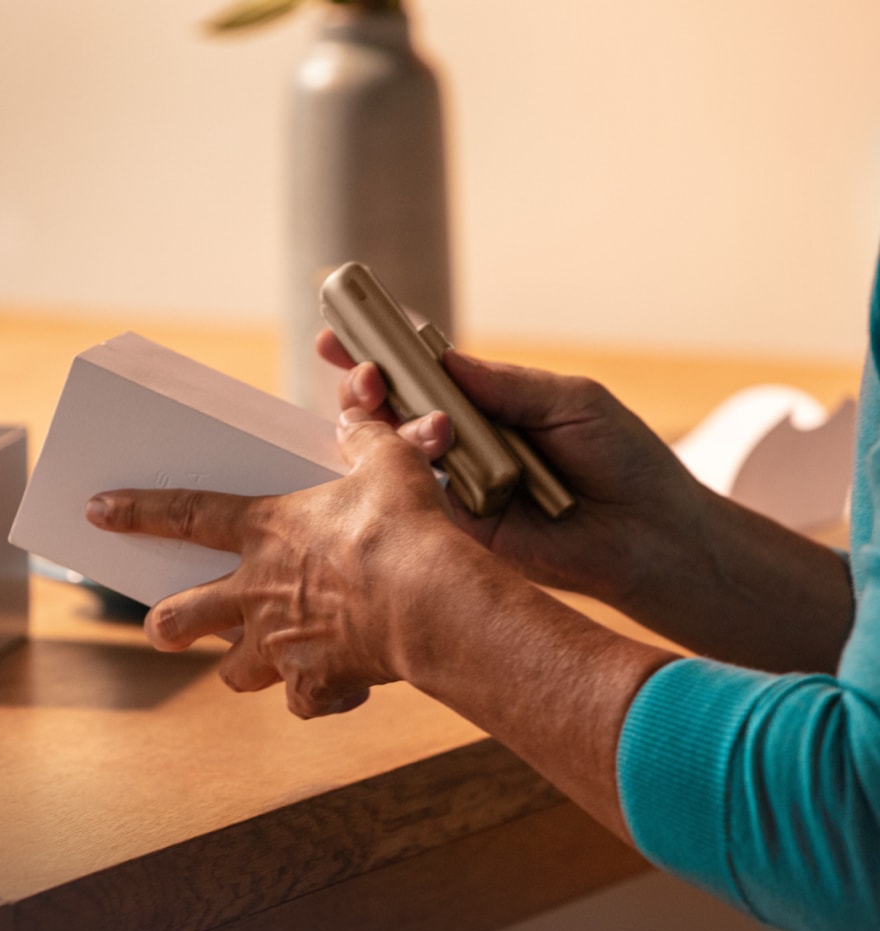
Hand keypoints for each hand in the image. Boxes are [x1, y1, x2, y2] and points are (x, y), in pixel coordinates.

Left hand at [85, 409, 472, 717]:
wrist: (429, 602)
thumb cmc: (404, 527)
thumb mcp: (387, 463)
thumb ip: (363, 438)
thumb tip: (354, 417)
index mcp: (267, 531)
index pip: (188, 514)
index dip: (138, 511)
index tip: (98, 511)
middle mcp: (258, 592)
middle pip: (184, 615)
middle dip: (167, 624)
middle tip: (164, 628)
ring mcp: (280, 645)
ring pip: (234, 671)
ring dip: (239, 667)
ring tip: (255, 663)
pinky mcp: (315, 686)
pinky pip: (303, 701)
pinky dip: (316, 696)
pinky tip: (336, 689)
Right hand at [319, 329, 700, 609]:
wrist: (652, 535)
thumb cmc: (624, 461)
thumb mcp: (570, 402)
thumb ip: (505, 386)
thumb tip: (442, 360)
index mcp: (489, 406)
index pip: (423, 375)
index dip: (379, 355)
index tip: (340, 333)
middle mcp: (464, 444)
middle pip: (392, 410)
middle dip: (365, 387)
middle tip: (365, 375)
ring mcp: (457, 486)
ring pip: (392, 452)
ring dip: (384, 424)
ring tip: (414, 415)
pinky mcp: (460, 528)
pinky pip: (416, 498)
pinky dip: (406, 472)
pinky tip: (418, 452)